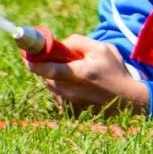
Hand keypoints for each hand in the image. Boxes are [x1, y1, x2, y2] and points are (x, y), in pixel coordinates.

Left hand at [25, 36, 149, 115]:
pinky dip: (62, 87)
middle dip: (47, 64)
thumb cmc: (115, 72)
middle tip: (57, 58)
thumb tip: (60, 44)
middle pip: (45, 75)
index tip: (25, 52)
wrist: (127, 101)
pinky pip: (57, 94)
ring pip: (50, 84)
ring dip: (56, 76)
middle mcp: (70, 90)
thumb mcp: (101, 49)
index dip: (32, 60)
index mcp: (78, 73)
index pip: (47, 68)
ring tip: (77, 74)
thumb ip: (77, 42)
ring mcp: (68, 103)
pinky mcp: (69, 112)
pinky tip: (80, 86)